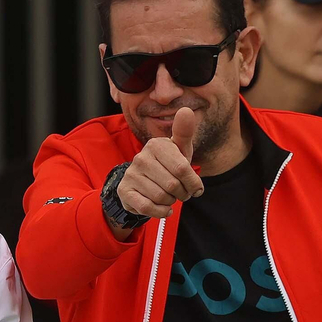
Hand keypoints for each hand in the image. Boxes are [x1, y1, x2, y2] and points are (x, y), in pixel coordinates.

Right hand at [111, 107, 202, 224]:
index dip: (193, 183)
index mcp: (156, 144)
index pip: (182, 168)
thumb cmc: (167, 165)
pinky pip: (147, 207)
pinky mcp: (125, 191)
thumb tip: (186, 110)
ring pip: (161, 197)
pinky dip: (160, 211)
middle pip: (172, 185)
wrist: (142, 184)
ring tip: (170, 198)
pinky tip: (164, 208)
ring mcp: (131, 174)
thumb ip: (184, 132)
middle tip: (182, 193)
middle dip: (182, 194)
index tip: (196, 188)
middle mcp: (141, 158)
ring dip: (171, 202)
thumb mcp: (179, 150)